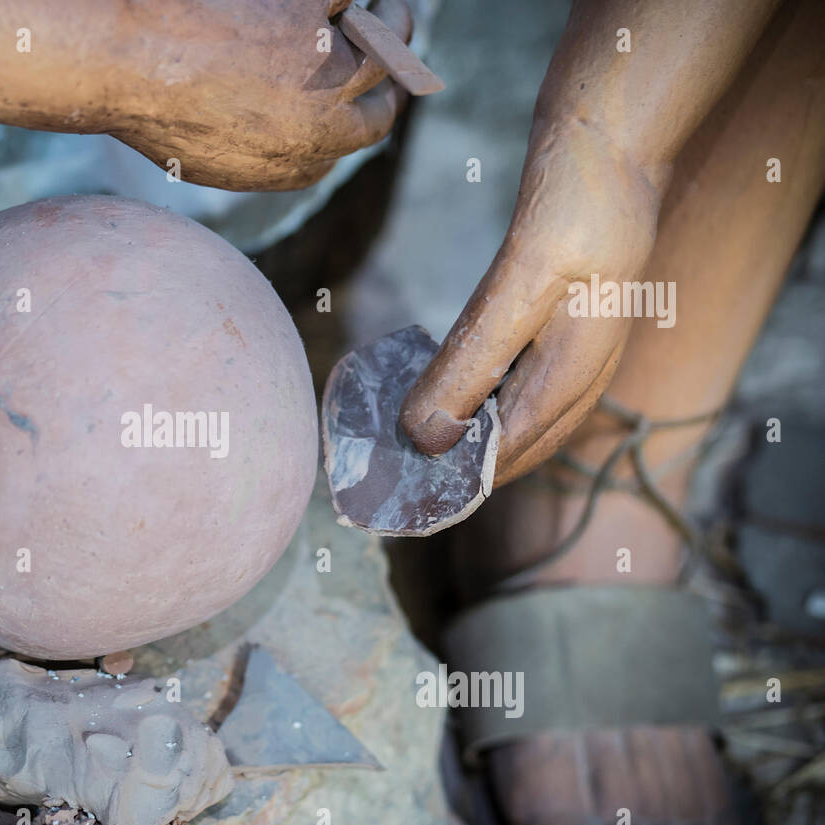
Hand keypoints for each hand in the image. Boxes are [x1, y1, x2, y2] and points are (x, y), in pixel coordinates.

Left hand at [115, 0, 411, 190]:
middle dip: (394, 76)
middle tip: (393, 47)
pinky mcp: (312, 5)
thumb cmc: (145, 99)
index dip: (362, 113)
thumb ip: (259, 148)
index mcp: (297, 161)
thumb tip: (283, 136)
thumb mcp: (206, 151)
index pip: (355, 142)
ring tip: (389, 9)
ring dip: (392, 21)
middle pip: (384, 101)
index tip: (364, 94)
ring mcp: (324, 59)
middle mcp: (324, 121)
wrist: (123, 57)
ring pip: (388, 37)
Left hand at [399, 116, 665, 483]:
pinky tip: (446, 389)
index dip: (453, 483)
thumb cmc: (575, 208)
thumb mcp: (518, 286)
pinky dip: (479, 397)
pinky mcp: (564, 325)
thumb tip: (424, 437)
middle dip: (460, 470)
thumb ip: (471, 364)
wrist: (614, 139)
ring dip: (468, 436)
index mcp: (573, 379)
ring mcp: (578, 352)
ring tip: (411, 443)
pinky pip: (517, 383)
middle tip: (396, 479)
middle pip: (515, 448)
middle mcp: (581, 377)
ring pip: (517, 419)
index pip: (504, 457)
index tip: (398, 499)